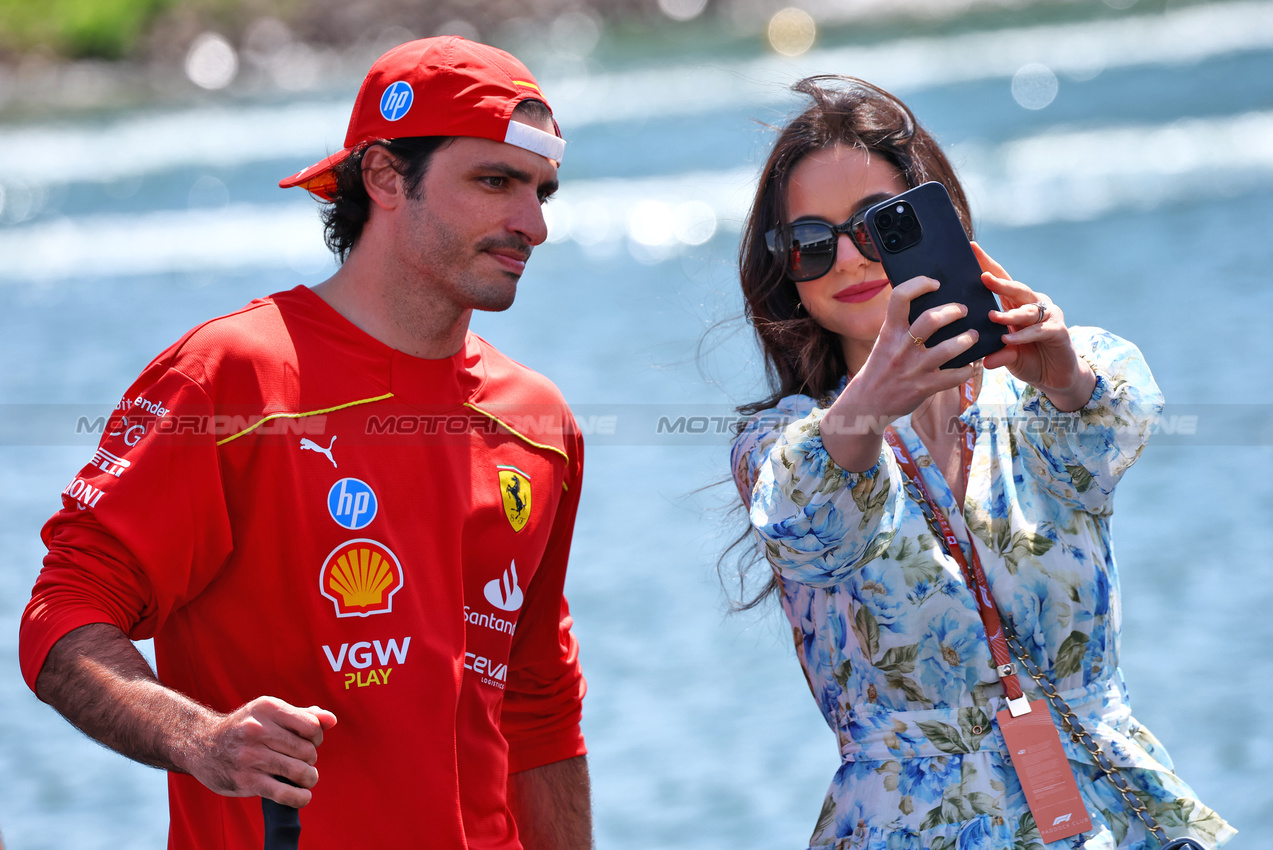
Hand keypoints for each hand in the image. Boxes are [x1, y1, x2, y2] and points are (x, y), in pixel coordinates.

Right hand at [181, 697, 337, 806]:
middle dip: (311, 758)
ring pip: (299, 771)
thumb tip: (331, 720)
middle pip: (307, 750)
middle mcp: (258, 730)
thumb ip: (302, 715)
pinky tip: (303, 795)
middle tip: (302, 760)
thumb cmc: (245, 727)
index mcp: (267, 708)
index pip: (311, 726)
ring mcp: (251, 757)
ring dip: (309, 778)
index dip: (317, 736)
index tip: (308, 742)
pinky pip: (283, 793)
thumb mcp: (269, 712)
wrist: (201, 745)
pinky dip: (300, 797)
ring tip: (306, 778)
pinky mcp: (246, 781)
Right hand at [823, 275, 978, 470]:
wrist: (866, 404)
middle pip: (931, 320)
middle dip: (953, 311)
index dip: (919, 284)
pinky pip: (954, 376)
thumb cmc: (879, 369)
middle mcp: (901, 348)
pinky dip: (966, 370)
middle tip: (963, 310)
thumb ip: (901, 327)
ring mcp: (914, 368)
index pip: (900, 297)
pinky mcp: (924, 387)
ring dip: (967, 339)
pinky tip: (969, 366)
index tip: (934, 283)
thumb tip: (928, 305)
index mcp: (889, 332)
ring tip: (972, 336)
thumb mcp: (884, 342)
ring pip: (949, 348)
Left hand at [973, 243, 1095, 410]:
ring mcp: (1048, 316)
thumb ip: (995, 352)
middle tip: (983, 277)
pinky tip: (1009, 339)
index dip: (988, 264)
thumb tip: (981, 359)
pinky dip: (1023, 335)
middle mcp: (1033, 305)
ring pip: (1027, 310)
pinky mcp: (1058, 331)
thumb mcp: (1006, 355)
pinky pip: (1038, 330)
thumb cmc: (1028, 359)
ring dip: (1009, 314)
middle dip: (999, 282)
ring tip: (992, 317)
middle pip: (1016, 288)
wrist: (1054, 376)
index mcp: (1017, 304)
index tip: (972, 248)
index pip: (1001, 280)